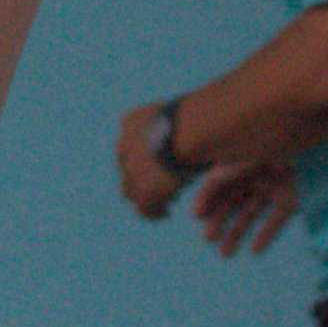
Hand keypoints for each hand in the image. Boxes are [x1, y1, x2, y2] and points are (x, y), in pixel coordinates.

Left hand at [113, 98, 192, 220]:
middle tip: (161, 187)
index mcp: (131, 122)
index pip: (128, 146)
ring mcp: (133, 170)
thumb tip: (191, 127)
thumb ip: (179, 124)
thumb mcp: (181, 114)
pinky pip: (144, 209)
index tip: (158, 166)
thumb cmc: (201, 113)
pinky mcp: (144, 190)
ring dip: (146, 199)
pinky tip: (166, 213)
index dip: (142, 159)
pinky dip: (154, 213)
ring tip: (165, 204)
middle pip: (126, 171)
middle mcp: (126, 146)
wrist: (194, 127)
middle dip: (141, 181)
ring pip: (131, 193)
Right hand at [191, 160, 301, 257]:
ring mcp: (271, 188)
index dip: (209, 204)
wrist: (286, 141)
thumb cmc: (253, 153)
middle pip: (233, 203)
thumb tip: (195, 214)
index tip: (198, 219)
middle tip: (208, 240)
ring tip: (224, 254)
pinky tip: (255, 251)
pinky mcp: (289, 198)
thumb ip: (210, 189)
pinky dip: (266, 235)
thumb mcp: (226, 168)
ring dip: (237, 233)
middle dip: (220, 222)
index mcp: (238, 167)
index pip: (220, 189)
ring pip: (251, 213)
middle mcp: (253, 178)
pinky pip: (276, 219)